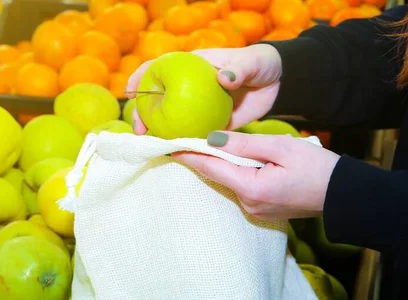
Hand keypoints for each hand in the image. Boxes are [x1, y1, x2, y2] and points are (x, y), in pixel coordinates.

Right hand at [125, 44, 283, 134]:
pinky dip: (185, 146)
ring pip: (171, 121)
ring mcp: (196, 108)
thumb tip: (223, 78)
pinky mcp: (211, 125)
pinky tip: (180, 156)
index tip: (130, 93)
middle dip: (143, 115)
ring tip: (154, 147)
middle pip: (157, 99)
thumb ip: (239, 69)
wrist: (278, 82)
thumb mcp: (252, 62)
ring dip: (160, 134)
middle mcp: (187, 88)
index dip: (139, 79)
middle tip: (141, 132)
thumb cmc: (260, 64)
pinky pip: (194, 136)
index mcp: (190, 67)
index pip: (157, 69)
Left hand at [173, 131, 340, 219]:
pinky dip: (235, 172)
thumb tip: (211, 138)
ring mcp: (255, 209)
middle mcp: (248, 203)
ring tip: (206, 142)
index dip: (188, 155)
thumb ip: (244, 143)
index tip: (168, 144)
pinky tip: (234, 159)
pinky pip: (241, 187)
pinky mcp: (262, 209)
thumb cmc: (318, 167)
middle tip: (183, 137)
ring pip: (228, 181)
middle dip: (202, 156)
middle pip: (217, 175)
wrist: (345, 195)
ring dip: (221, 163)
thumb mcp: (281, 147)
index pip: (210, 168)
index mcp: (251, 188)